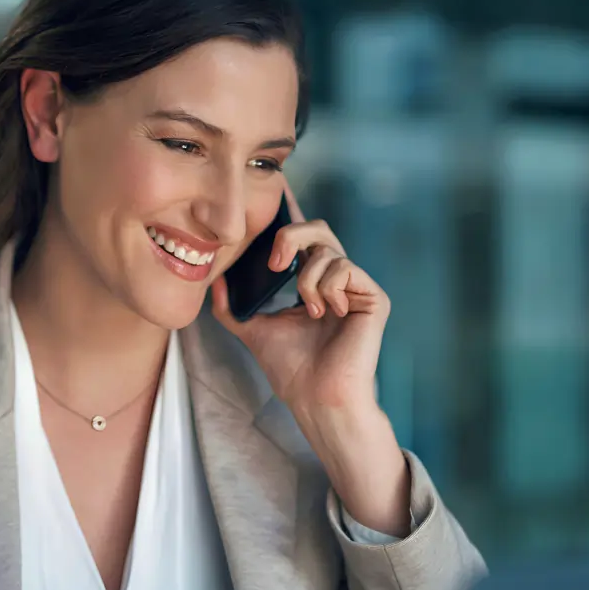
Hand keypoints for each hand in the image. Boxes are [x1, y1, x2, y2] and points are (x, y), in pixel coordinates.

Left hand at [210, 182, 387, 414]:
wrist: (315, 397)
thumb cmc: (291, 370)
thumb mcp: (253, 330)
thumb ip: (231, 307)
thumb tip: (214, 279)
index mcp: (311, 282)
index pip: (302, 239)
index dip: (291, 215)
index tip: (276, 192)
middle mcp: (336, 280)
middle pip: (318, 228)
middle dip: (291, 235)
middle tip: (274, 263)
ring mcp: (357, 288)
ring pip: (328, 250)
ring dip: (306, 280)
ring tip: (309, 312)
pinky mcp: (373, 297)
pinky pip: (346, 267)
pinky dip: (327, 287)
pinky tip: (327, 314)